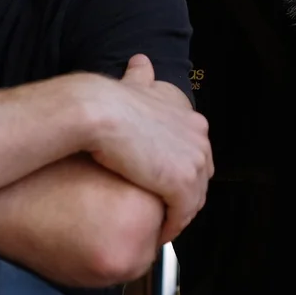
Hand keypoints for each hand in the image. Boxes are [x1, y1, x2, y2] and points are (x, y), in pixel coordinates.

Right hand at [84, 54, 212, 243]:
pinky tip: (156, 233)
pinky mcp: (181, 185)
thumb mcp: (134, 84)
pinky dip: (170, 227)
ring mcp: (193, 164)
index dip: (179, 178)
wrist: (96, 111)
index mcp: (192, 122)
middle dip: (183, 201)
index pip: (196, 159)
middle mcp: (200, 141)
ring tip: (158, 228)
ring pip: (192, 202)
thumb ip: (141, 78)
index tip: (161, 190)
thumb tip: (141, 61)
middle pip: (199, 183)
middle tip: (162, 215)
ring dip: (177, 218)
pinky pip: (181, 215)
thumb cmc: (107, 100)